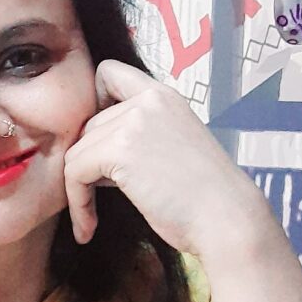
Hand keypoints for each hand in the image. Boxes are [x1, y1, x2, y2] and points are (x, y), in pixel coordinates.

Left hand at [63, 60, 268, 259]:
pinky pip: (74, 172)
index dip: (93, 104)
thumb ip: (137, 138)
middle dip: (89, 164)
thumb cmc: (203, 199)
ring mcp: (134, 121)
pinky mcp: (120, 149)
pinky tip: (88, 228)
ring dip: (78, 190)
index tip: (98, 142)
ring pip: (77, 151)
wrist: (227, 218)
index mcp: (164, 97)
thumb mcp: (172, 149)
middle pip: (88, 126)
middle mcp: (149, 101)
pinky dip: (76, 203)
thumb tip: (90, 155)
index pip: (109, 73)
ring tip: (90, 220)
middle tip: (97, 198)